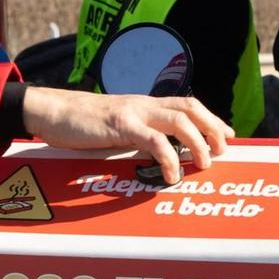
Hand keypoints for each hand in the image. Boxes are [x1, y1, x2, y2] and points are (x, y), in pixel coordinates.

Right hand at [21, 87, 229, 183]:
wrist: (51, 111)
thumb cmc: (80, 124)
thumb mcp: (114, 127)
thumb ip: (134, 135)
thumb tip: (152, 155)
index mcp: (143, 106)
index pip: (186, 105)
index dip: (211, 118)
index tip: (227, 135)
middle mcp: (143, 105)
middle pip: (190, 108)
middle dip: (212, 127)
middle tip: (223, 150)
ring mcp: (132, 113)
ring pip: (179, 120)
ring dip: (198, 142)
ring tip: (205, 163)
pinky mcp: (120, 125)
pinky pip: (153, 140)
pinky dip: (167, 157)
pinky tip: (171, 174)